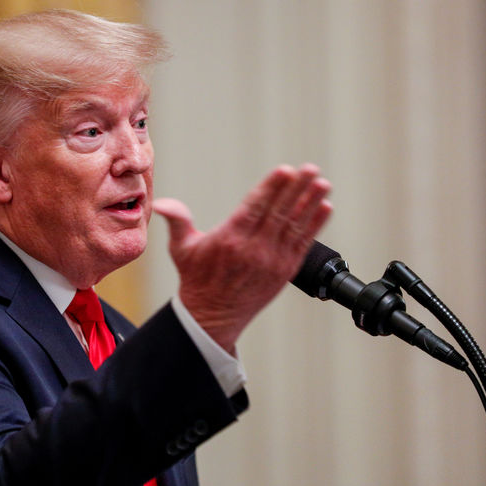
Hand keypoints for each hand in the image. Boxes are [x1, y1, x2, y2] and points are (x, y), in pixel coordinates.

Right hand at [152, 164, 331, 354]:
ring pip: (295, 226)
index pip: (254, 208)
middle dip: (296, 189)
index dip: (271, 188)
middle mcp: (253, 250)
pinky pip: (303, 244)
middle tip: (310, 169)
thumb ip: (177, 221)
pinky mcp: (284, 271)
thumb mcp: (181, 249)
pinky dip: (315, 226)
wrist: (213, 315)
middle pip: (279, 213)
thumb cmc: (197, 278)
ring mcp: (272, 261)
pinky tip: (324, 207)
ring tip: (322, 183)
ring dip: (310, 203)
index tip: (285, 170)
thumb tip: (161, 204)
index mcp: (229, 240)